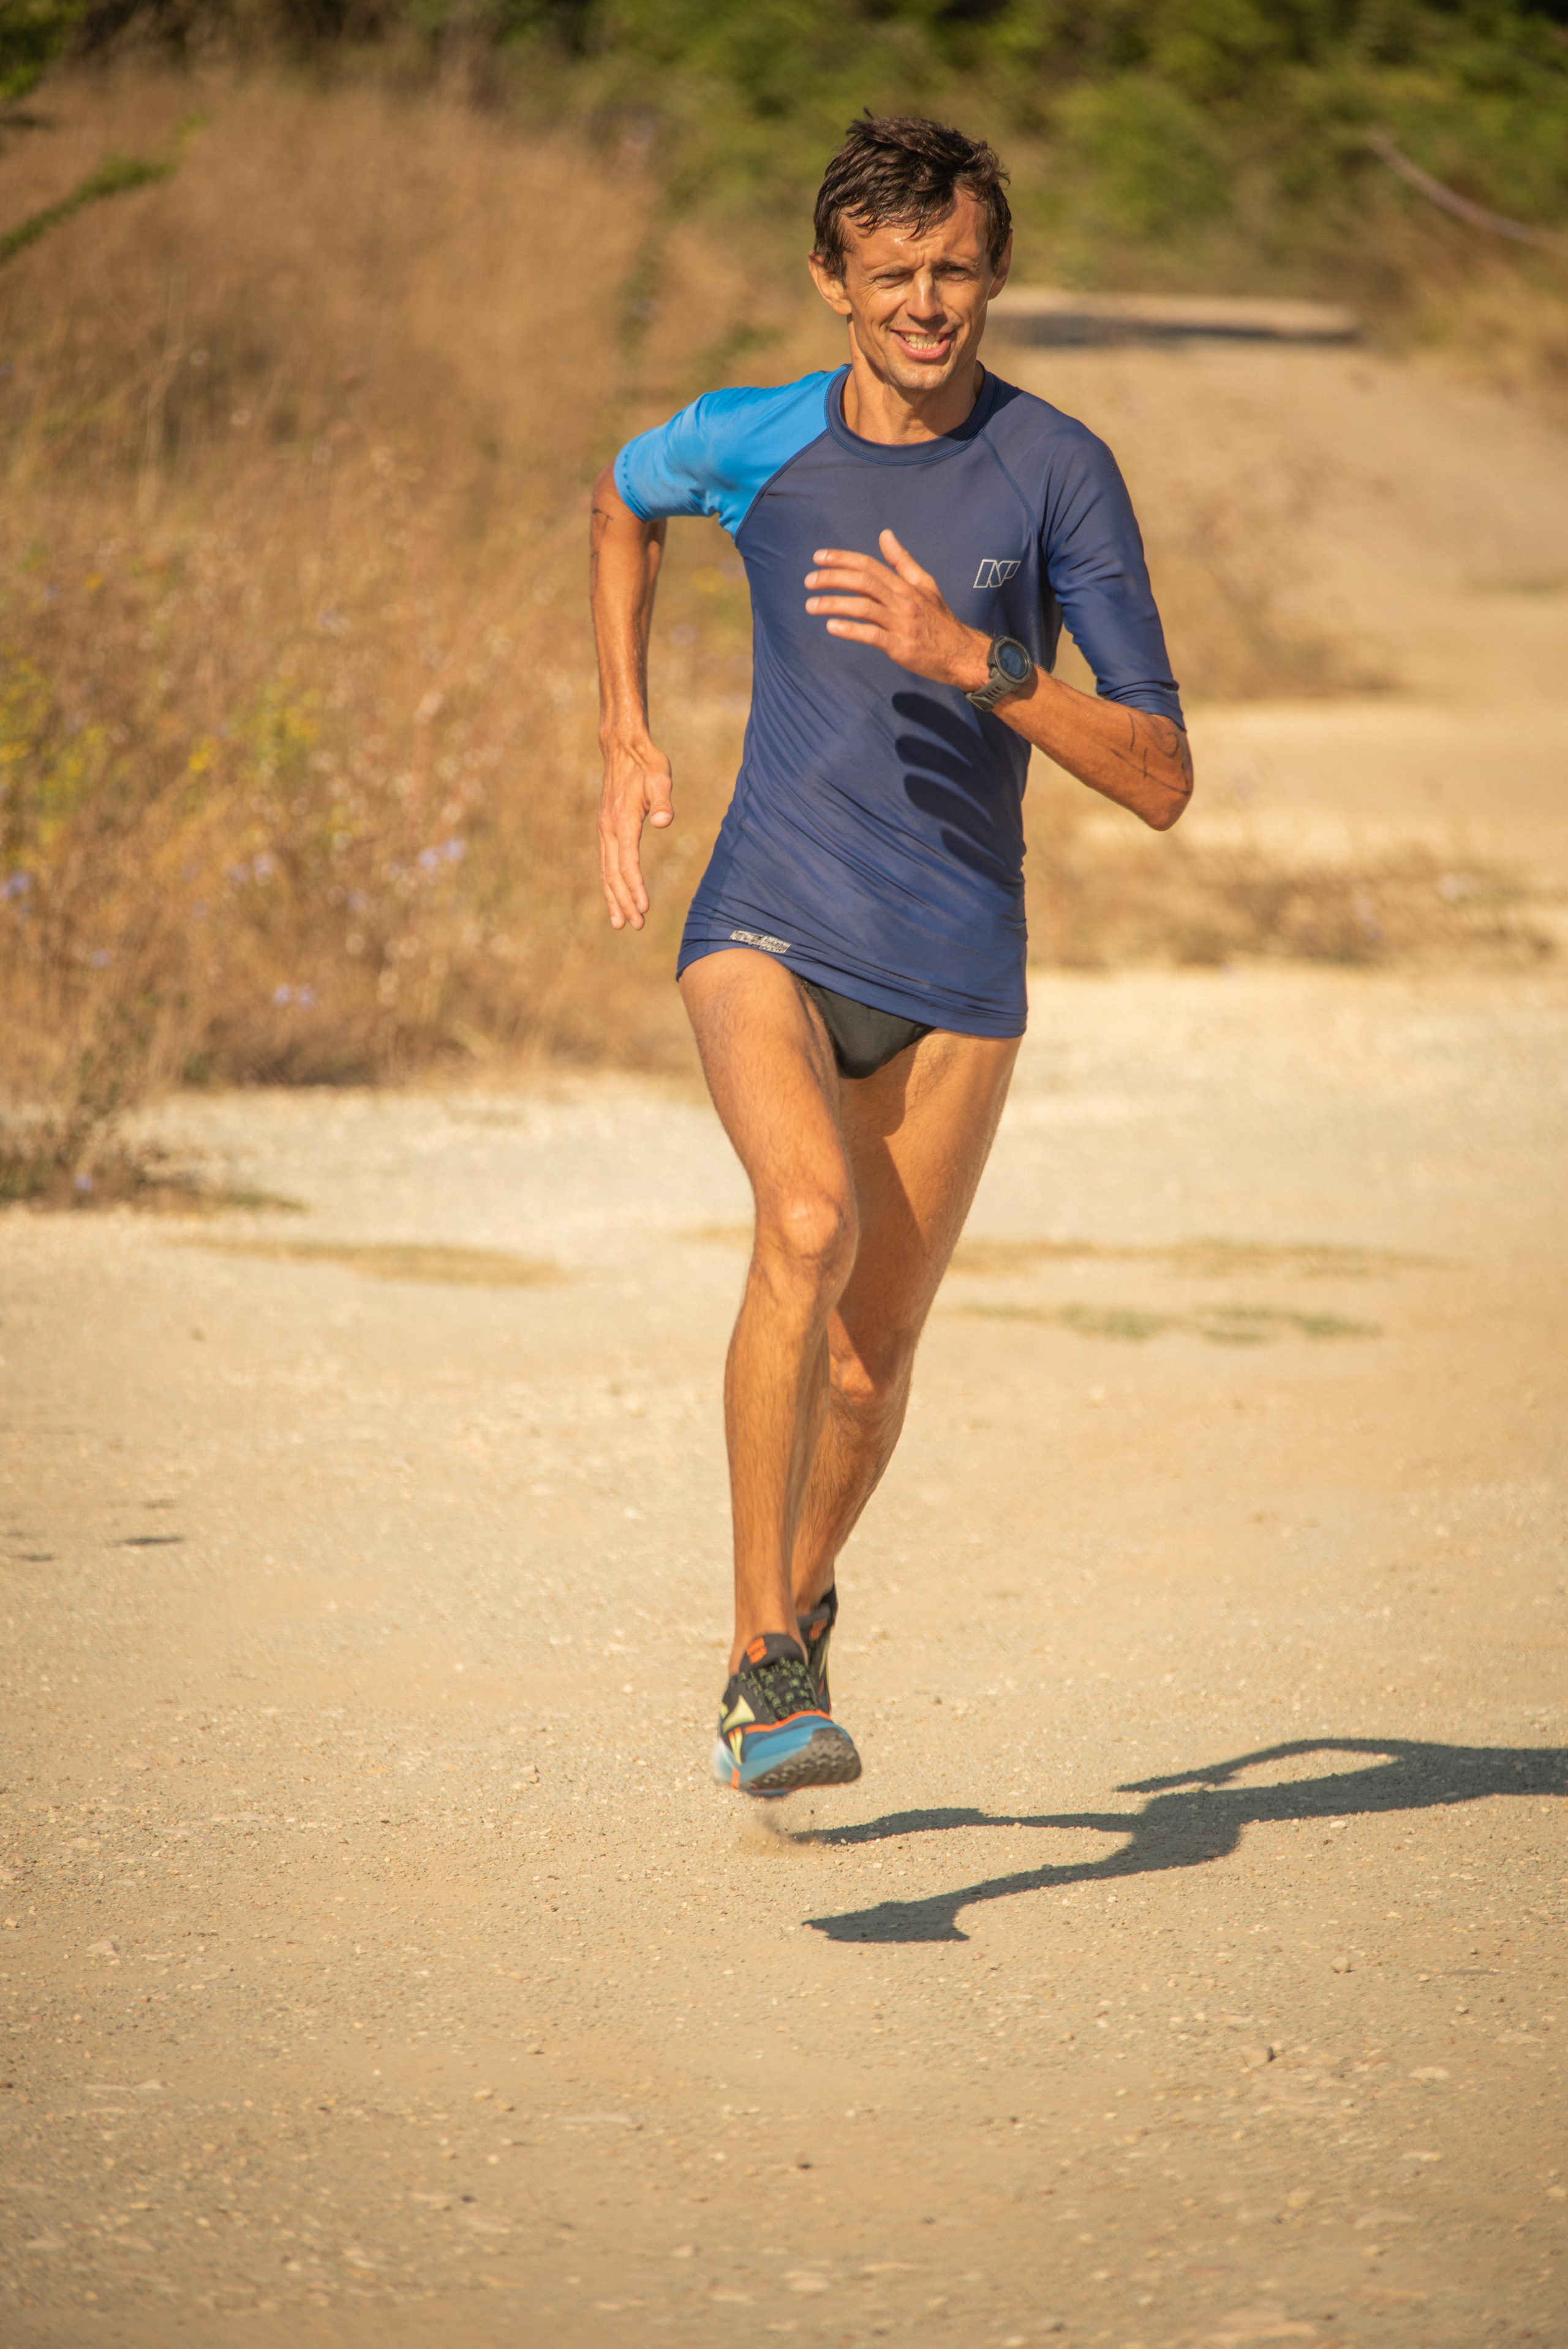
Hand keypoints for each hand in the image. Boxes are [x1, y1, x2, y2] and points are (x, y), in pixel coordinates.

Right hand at [597, 734, 674, 929]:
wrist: (623, 748)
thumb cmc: (646, 763)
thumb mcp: (660, 778)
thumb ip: (663, 801)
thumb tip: (664, 822)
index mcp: (621, 822)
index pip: (628, 862)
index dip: (635, 887)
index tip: (644, 909)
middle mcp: (608, 830)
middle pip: (613, 874)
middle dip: (624, 902)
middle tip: (636, 925)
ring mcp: (604, 830)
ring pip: (606, 872)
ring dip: (613, 898)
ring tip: (619, 923)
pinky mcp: (606, 829)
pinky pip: (606, 863)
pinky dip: (610, 883)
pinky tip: (615, 896)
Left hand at [804, 528, 991, 690]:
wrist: (960, 653)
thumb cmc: (939, 620)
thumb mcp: (925, 584)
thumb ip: (902, 561)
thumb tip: (885, 535)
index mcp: (905, 585)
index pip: (869, 565)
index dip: (842, 559)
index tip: (819, 557)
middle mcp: (902, 600)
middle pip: (863, 582)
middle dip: (832, 578)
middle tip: (809, 581)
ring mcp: (901, 623)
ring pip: (863, 607)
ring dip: (834, 604)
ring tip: (811, 605)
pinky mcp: (900, 646)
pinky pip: (871, 635)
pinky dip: (850, 629)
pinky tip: (832, 626)